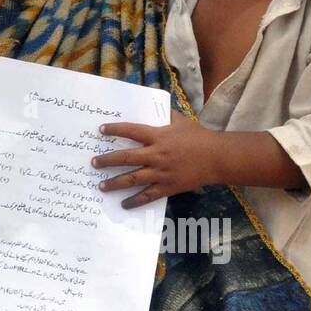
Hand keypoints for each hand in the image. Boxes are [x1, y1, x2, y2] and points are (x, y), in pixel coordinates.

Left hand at [90, 110, 223, 208]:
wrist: (217, 158)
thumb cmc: (198, 137)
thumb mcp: (180, 121)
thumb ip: (165, 114)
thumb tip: (156, 106)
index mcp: (158, 136)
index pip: (131, 131)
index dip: (114, 129)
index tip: (101, 130)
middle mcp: (156, 154)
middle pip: (126, 158)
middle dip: (107, 160)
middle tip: (93, 163)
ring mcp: (161, 172)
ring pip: (133, 179)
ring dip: (115, 183)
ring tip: (101, 186)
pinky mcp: (168, 187)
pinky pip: (148, 196)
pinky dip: (135, 201)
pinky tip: (123, 204)